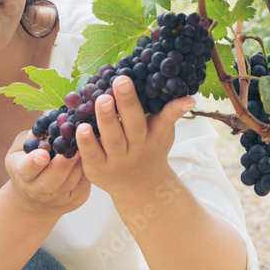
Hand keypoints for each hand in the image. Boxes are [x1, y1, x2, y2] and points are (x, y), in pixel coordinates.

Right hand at [3, 130, 90, 220]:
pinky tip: (92, 156)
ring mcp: (57, 198)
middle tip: (75, 147)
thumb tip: (40, 130)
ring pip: (71, 182)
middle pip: (51, 181)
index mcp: (23, 175)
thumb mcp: (19, 152)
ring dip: (80, 164)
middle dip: (64, 164)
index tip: (43, 154)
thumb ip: (28, 141)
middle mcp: (38, 191)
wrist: (34, 199)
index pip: (26, 169)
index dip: (34, 162)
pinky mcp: (75, 200)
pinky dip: (88, 169)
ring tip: (87, 146)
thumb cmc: (28, 165)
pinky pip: (84, 184)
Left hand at [75, 76, 194, 197]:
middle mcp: (137, 147)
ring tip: (100, 100)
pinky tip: (80, 127)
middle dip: (128, 102)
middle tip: (120, 81)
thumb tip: (189, 97)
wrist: (138, 188)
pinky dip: (86, 142)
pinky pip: (91, 155)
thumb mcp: (163, 134)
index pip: (161, 119)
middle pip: (133, 125)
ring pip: (112, 139)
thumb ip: (170, 115)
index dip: (168, 106)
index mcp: (154, 136)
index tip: (166, 90)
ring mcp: (117, 160)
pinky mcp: (98, 169)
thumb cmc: (149, 150)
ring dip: (106, 120)